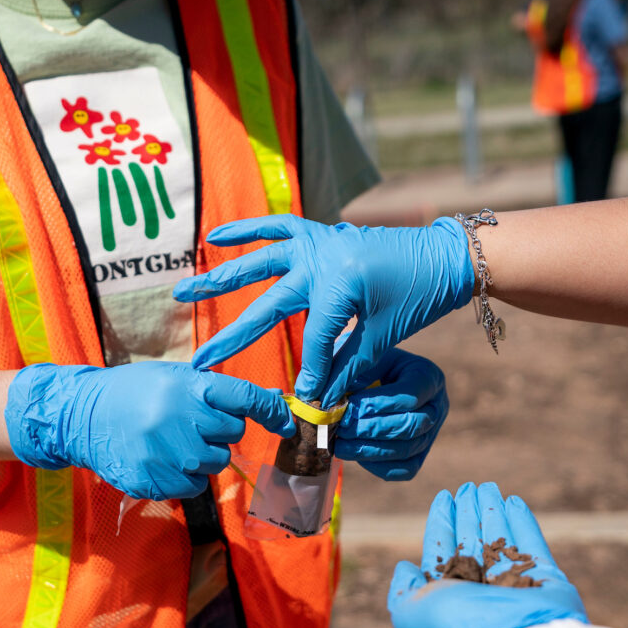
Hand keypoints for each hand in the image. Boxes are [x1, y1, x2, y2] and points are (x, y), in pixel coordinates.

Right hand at [5, 362, 293, 500]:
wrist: (81, 416)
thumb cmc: (136, 391)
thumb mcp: (176, 378)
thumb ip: (220, 391)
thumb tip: (275, 400)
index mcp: (188, 387)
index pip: (244, 398)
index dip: (271, 410)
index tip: (287, 423)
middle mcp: (180, 418)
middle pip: (232, 434)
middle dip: (219, 430)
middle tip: (190, 422)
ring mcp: (166, 452)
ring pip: (216, 463)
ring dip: (202, 455)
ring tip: (171, 440)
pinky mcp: (154, 479)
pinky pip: (194, 486)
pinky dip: (185, 476)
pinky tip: (161, 459)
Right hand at [172, 215, 474, 407]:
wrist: (441, 257)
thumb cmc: (416, 298)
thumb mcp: (383, 337)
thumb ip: (346, 367)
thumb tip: (315, 400)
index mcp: (342, 285)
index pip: (312, 339)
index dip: (307, 372)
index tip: (295, 400)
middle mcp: (323, 259)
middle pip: (269, 306)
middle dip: (235, 338)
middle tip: (202, 362)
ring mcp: (318, 242)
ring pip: (260, 263)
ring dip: (221, 279)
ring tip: (185, 293)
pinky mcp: (319, 233)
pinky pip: (277, 228)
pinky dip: (247, 230)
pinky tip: (215, 237)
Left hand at [335, 348, 447, 481]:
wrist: (376, 380)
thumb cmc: (370, 366)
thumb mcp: (366, 359)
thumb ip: (355, 374)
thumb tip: (334, 402)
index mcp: (429, 377)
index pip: (411, 395)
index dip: (379, 403)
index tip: (349, 406)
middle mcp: (437, 406)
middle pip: (412, 425)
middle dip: (373, 429)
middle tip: (342, 428)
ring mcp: (431, 433)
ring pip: (407, 449)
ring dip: (369, 449)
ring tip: (339, 445)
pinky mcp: (420, 455)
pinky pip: (405, 469)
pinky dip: (378, 465)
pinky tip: (354, 455)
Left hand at [387, 482, 588, 627]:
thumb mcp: (409, 612)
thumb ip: (403, 588)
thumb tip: (405, 567)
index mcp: (449, 597)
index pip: (443, 551)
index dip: (442, 523)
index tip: (444, 497)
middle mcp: (480, 589)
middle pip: (472, 540)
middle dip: (468, 512)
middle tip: (468, 486)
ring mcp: (513, 583)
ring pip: (500, 538)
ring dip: (493, 510)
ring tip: (488, 486)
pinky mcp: (543, 578)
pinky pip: (532, 543)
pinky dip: (522, 522)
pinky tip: (513, 501)